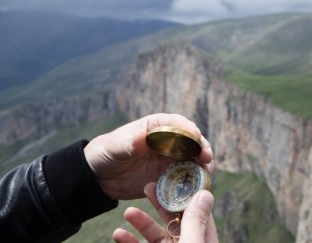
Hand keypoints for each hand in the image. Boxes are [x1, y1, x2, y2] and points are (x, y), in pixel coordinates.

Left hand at [84, 113, 213, 199]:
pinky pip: (185, 180)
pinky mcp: (168, 178)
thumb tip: (143, 136)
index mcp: (157, 127)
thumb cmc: (106, 153)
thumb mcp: (115, 147)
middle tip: (207, 160)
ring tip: (205, 177)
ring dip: (202, 168)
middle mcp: (168, 142)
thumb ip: (129, 143)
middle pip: (193, 143)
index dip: (190, 130)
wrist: (100, 177)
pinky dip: (191, 184)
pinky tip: (194, 192)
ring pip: (193, 162)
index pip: (178, 123)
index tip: (196, 138)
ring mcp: (170, 160)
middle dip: (202, 149)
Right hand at [112, 182, 218, 242]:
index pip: (197, 210)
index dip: (186, 191)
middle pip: (174, 218)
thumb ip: (195, 223)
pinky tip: (118, 233)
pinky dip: (129, 241)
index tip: (174, 174)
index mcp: (203, 239)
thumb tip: (205, 193)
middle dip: (160, 202)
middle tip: (147, 185)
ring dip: (141, 222)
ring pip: (156, 233)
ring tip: (127, 211)